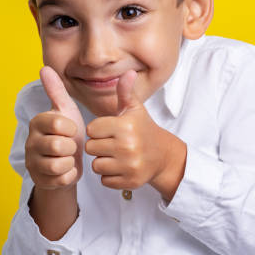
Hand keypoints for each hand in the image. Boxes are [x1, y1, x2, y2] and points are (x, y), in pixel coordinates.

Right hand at [25, 66, 85, 189]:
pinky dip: (70, 175)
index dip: (72, 129)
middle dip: (72, 147)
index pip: (58, 125)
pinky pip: (62, 179)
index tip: (71, 130)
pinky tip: (67, 169)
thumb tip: (44, 68)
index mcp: (37, 122)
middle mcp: (30, 142)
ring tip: (69, 156)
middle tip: (71, 145)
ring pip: (59, 165)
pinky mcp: (39, 180)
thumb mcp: (65, 110)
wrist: (68, 161)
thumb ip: (56, 90)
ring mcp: (32, 163)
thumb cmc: (68, 133)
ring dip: (71, 161)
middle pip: (58, 146)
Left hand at [85, 70, 186, 199]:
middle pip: (91, 148)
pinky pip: (104, 181)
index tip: (110, 130)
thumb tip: (128, 72)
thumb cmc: (143, 129)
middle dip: (98, 146)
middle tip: (112, 144)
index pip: (91, 129)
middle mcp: (127, 146)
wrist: (163, 156)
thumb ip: (126, 92)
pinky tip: (120, 167)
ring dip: (102, 162)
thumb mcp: (135, 109)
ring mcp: (129, 166)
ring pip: (96, 166)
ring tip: (116, 156)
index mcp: (125, 126)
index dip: (98, 130)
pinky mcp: (130, 182)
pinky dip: (110, 176)